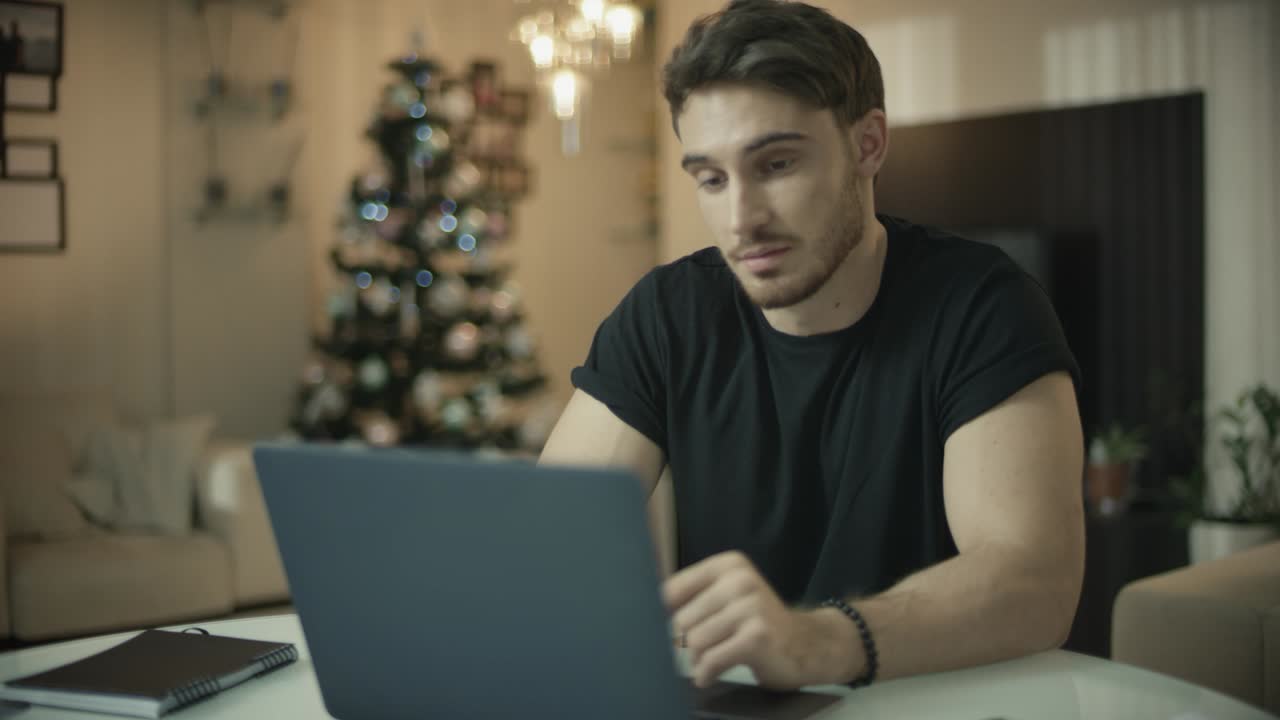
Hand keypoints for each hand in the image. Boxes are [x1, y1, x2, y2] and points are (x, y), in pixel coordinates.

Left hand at [663, 551, 859, 689]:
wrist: (806, 645)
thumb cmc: (757, 624)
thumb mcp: (728, 598)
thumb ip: (692, 598)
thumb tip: (642, 609)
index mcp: (728, 565)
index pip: (672, 590)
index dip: (661, 617)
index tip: (666, 630)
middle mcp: (740, 580)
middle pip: (682, 621)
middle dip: (686, 643)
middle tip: (705, 649)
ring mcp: (751, 607)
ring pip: (695, 642)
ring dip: (699, 660)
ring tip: (715, 658)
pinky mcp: (757, 637)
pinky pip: (711, 660)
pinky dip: (707, 673)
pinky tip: (712, 674)